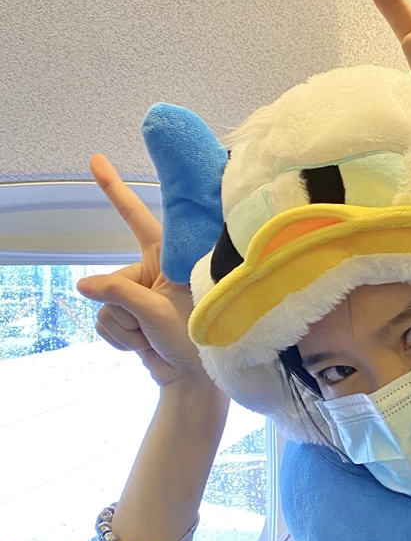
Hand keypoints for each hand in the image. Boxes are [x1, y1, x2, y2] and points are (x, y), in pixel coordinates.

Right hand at [76, 154, 220, 391]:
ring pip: (106, 305)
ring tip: (155, 337)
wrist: (194, 380)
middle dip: (125, 309)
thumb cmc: (194, 339)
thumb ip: (119, 294)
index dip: (116, 189)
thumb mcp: (157, 312)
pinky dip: (121, 339)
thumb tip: (86, 285)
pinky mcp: (133, 314)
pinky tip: (144, 346)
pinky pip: (105, 322)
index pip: (139, 218)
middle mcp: (156, 271)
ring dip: (125, 328)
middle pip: (113, 279)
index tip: (96, 161)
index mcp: (171, 259)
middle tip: (156, 327)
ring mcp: (142, 294)